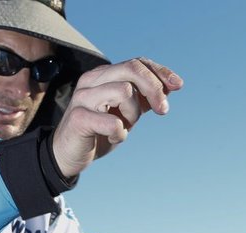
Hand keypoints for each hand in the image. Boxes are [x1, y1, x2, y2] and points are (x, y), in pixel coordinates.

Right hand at [52, 57, 182, 177]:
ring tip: (125, 127)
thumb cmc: (98, 133)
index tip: (178, 85)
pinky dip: (120, 132)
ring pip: (124, 91)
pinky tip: (115, 137)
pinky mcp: (78, 118)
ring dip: (133, 114)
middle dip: (154, 88)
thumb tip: (171, 85)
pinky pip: (112, 121)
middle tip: (163, 110)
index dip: (160, 72)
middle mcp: (91, 81)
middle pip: (132, 69)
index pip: (137, 62)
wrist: (67, 156)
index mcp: (103, 76)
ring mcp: (83, 98)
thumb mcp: (125, 113)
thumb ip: (143, 99)